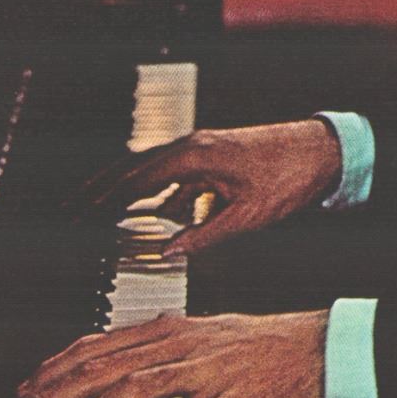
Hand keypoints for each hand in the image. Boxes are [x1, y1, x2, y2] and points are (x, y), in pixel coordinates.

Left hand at [0, 311, 328, 397]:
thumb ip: (159, 346)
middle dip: (56, 394)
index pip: (100, 345)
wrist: (320, 348)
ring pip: (143, 389)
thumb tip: (116, 357)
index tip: (24, 390)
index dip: (56, 367)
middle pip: (107, 366)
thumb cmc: (262, 347)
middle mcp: (183, 345)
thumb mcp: (203, 337)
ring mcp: (211, 371)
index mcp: (171, 330)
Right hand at [80, 120, 342, 256]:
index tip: (80, 213)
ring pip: (153, 167)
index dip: (105, 197)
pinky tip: (159, 211)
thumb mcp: (247, 215)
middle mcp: (193, 145)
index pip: (136, 178)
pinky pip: (177, 171)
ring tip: (101, 207)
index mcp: (194, 156)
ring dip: (127, 186)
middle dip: (103, 188)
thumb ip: (205, 235)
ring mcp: (203, 147)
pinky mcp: (215, 154)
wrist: (323, 149)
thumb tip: (169, 252)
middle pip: (135, 166)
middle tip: (74, 208)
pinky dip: (160, 188)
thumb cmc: (290, 176)